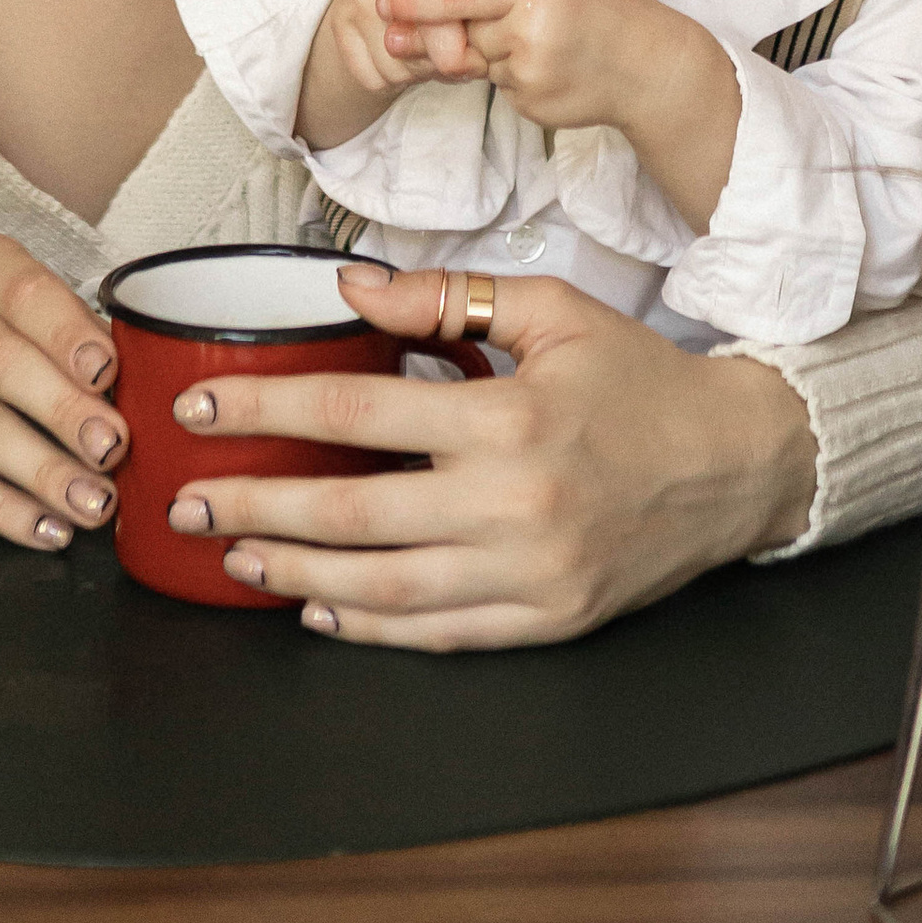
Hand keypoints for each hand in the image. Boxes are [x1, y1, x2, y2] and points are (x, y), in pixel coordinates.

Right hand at [0, 234, 127, 550]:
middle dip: (63, 411)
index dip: (67, 333)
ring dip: (41, 472)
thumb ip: (58, 322)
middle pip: (1, 364)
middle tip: (113, 448)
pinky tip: (45, 528)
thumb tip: (126, 384)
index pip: (23, 292)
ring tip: (93, 502)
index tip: (109, 373)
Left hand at [164, 263, 817, 649]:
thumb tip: (350, 290)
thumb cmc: (638, 379)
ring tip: (235, 555)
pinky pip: (437, 632)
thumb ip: (445, 298)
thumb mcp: (551, 309)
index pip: (357, 414)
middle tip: (186, 502)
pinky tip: (317, 604)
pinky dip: (368, 625)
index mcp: (509, 417)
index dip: (267, 412)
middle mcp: (513, 504)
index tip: (202, 409)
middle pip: (353, 512)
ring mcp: (528, 574)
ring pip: (383, 588)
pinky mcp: (544, 622)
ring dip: (296, 572)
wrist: (734, 463)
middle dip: (256, 505)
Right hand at [294, 0, 473, 149]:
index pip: (435, 6)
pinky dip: (391, 80)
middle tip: (449, 50)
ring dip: (416, 74)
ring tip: (423, 47)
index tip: (457, 64)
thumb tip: (457, 68)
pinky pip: (372, 79)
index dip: (448, 45)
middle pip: (417, 53)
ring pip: (394, 71)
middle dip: (440, 66)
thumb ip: (477, 31)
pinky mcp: (339, 23)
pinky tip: (400, 54)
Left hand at [385, 0, 726, 126]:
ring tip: (538, 38)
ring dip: (489, 48)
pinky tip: (548, 62)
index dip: (417, 1)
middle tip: (412, 28)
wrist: (653, 72)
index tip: (382, 3)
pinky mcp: (531, 109)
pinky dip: (511, 72)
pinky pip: (500, 85)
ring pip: (480, 59)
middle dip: (441, 29)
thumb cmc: (614, 5)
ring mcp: (529, 78)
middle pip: (462, 30)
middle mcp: (529, 35)